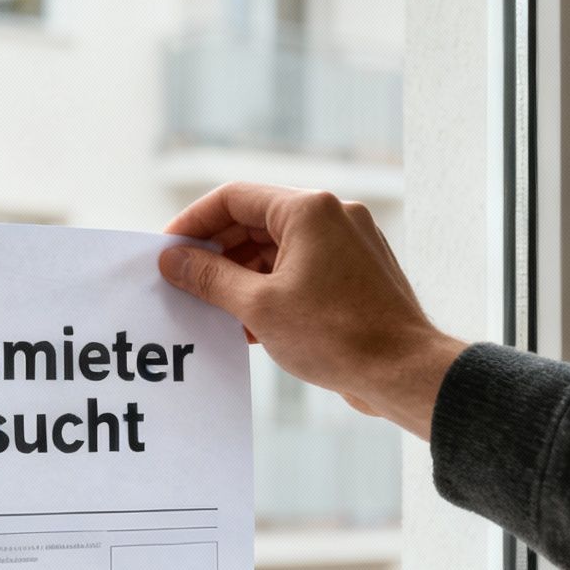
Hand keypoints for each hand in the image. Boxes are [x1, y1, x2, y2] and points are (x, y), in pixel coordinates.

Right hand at [157, 184, 469, 440]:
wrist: (403, 372)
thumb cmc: (336, 336)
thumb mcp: (258, 306)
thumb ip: (209, 277)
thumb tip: (173, 260)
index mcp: (308, 209)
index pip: (233, 198)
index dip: (193, 223)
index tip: (167, 251)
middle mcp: (332, 216)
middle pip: (255, 222)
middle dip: (216, 253)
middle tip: (183, 283)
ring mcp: (348, 244)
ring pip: (277, 249)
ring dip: (240, 276)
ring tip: (211, 310)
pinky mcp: (355, 274)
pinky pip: (300, 270)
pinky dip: (270, 289)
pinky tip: (247, 325)